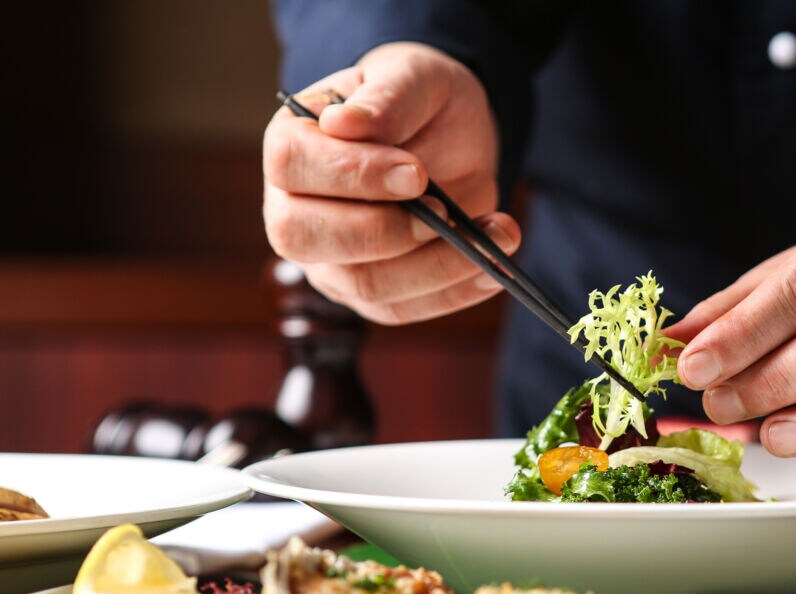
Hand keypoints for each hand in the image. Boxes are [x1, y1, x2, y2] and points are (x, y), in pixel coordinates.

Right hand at [262, 42, 520, 323]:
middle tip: (447, 212)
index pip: (292, 166)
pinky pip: (406, 309)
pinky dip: (455, 292)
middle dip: (386, 232)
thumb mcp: (412, 77)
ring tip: (498, 233)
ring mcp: (328, 260)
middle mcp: (294, 210)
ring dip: (438, 266)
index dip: (353, 175)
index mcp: (291, 146)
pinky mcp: (370, 294)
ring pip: (366, 285)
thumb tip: (342, 124)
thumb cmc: (418, 102)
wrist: (449, 136)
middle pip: (306, 238)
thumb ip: (386, 99)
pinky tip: (495, 267)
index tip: (417, 174)